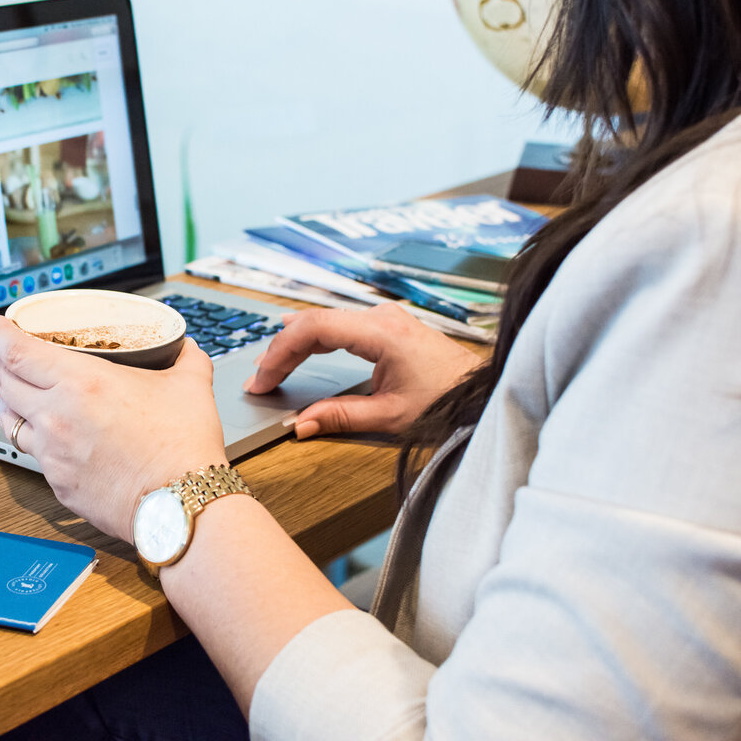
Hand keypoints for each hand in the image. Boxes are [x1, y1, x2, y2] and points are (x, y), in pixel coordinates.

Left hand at [0, 315, 227, 541]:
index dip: (0, 335)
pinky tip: (46, 436)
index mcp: (82, 383)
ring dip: (6, 401)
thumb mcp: (190, 386)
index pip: (19, 353)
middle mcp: (57, 417)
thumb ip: (186, 358)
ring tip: (13, 392)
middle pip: (3, 383)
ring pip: (10, 422)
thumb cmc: (182, 447)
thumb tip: (186, 347)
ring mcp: (53, 454)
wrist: (180, 506)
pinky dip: (35, 439)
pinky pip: (36, 456)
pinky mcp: (58, 485)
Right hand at [244, 304, 482, 437]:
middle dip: (281, 350)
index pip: (312, 329)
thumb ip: (341, 417)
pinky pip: (339, 324)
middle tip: (259, 380)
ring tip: (270, 365)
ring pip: (324, 320)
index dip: (280, 354)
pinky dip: (313, 338)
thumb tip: (300, 425)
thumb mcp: (391, 417)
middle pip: (314, 321)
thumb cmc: (448, 402)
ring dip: (295, 342)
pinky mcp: (388, 326)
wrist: (484, 394)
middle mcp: (381, 317)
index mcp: (381, 332)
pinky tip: (298, 344)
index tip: (263, 381)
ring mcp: (385, 318)